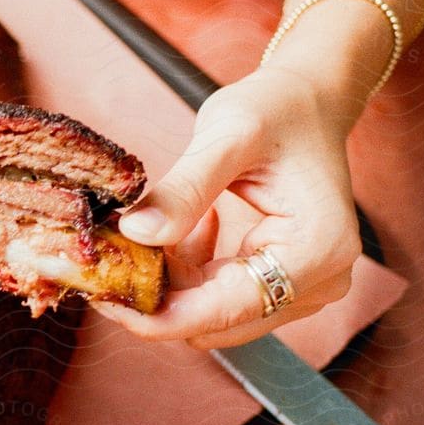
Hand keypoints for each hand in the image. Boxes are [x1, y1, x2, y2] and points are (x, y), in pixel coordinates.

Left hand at [97, 68, 360, 349]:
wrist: (306, 103)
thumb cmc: (277, 109)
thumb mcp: (227, 136)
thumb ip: (184, 189)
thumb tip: (135, 234)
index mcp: (317, 251)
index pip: (227, 310)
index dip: (160, 315)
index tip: (105, 299)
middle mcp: (317, 282)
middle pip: (216, 321)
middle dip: (158, 295)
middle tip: (109, 254)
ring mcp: (300, 288)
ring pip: (208, 314)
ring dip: (170, 280)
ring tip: (156, 222)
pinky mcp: (276, 283)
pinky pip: (213, 296)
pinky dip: (185, 269)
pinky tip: (187, 224)